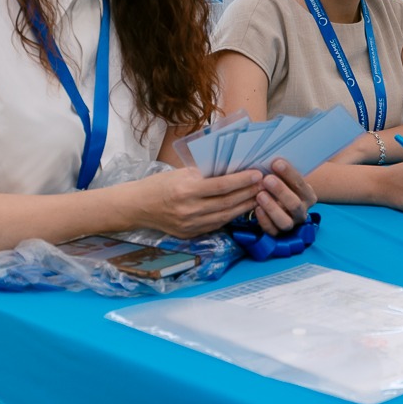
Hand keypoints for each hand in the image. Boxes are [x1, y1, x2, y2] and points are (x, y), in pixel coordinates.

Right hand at [130, 166, 269, 238]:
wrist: (138, 206)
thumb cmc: (161, 184)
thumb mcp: (182, 173)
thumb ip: (206, 173)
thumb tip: (233, 169)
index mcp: (186, 190)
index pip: (221, 186)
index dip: (242, 181)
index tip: (257, 174)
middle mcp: (189, 210)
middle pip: (227, 203)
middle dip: (248, 193)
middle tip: (264, 185)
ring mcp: (190, 225)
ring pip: (225, 216)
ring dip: (244, 207)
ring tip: (258, 196)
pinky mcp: (190, 234)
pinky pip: (216, 225)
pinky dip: (231, 216)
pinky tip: (241, 209)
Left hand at [243, 158, 316, 233]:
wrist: (280, 204)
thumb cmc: (281, 186)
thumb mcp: (285, 179)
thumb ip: (280, 171)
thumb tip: (269, 157)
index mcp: (308, 196)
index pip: (300, 184)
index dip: (289, 173)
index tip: (276, 163)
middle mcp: (302, 211)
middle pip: (294, 204)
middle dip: (280, 191)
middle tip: (267, 179)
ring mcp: (291, 224)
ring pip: (285, 221)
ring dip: (272, 208)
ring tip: (260, 195)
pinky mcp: (278, 234)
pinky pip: (272, 230)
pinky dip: (264, 220)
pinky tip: (256, 209)